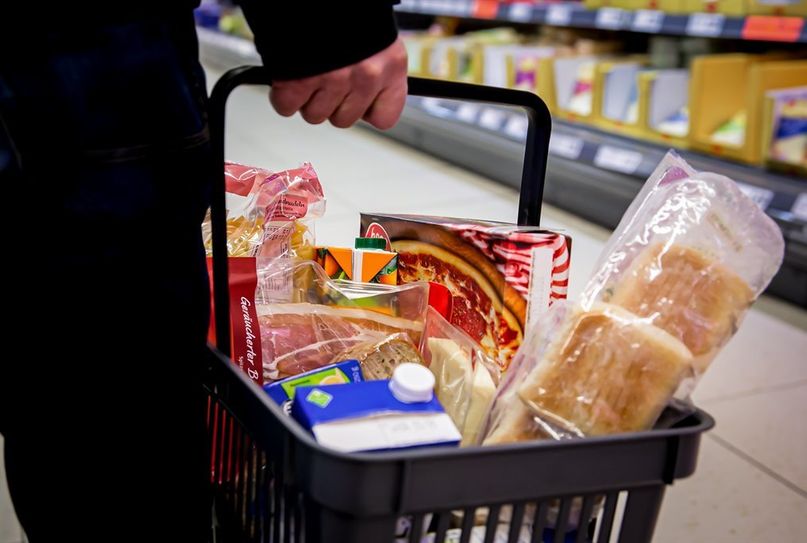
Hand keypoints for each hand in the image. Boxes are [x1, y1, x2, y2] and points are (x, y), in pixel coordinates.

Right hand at [269, 38, 407, 129]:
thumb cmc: (340, 6)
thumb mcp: (371, 38)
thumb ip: (372, 70)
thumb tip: (362, 102)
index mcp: (390, 65)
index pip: (385, 116)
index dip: (366, 110)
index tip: (357, 100)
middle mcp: (366, 76)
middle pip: (344, 119)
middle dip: (330, 102)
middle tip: (323, 76)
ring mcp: (333, 80)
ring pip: (315, 115)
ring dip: (306, 97)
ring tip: (306, 69)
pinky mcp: (298, 80)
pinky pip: (286, 106)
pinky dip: (282, 94)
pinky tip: (288, 73)